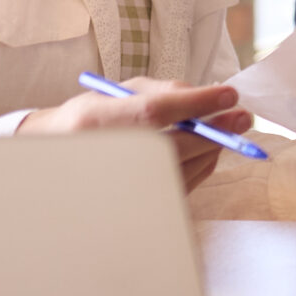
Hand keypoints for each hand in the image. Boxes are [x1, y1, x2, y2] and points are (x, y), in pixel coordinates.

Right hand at [19, 78, 258, 192]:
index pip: (152, 113)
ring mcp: (114, 186)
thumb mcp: (116, 93)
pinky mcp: (130, 204)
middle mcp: (102, 156)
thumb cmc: (88, 118)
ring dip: (212, 149)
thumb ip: (161, 90)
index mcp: (94, 121)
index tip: (229, 94)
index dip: (196, 103)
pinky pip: (177, 186)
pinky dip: (201, 166)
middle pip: (171, 147)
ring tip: (229, 129)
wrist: (51, 158)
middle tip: (243, 117)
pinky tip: (209, 150)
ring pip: (180, 170)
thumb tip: (206, 94)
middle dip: (214, 131)